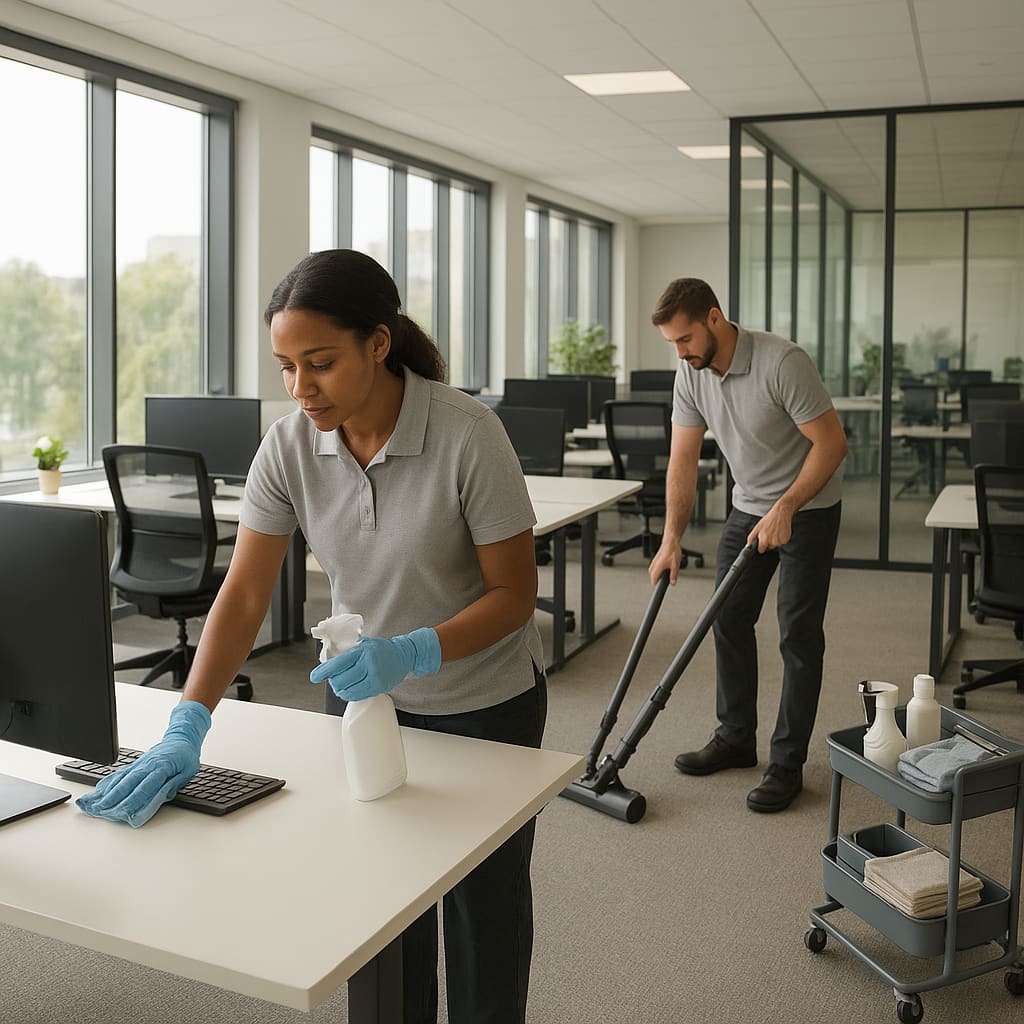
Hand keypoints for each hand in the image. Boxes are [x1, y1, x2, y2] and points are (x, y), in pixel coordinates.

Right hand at [76, 701, 210, 827]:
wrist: (182, 737)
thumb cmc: (186, 756)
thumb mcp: (187, 772)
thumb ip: (172, 785)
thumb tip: (160, 798)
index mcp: (162, 767)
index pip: (146, 787)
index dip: (134, 801)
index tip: (124, 813)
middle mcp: (147, 765)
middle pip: (128, 783)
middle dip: (113, 798)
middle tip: (101, 810)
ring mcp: (139, 764)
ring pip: (120, 778)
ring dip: (106, 791)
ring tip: (94, 803)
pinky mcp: (135, 763)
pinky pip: (119, 773)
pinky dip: (108, 782)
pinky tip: (98, 790)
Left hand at [309, 627, 441, 701]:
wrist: (404, 654)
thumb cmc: (380, 649)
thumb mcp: (363, 643)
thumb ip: (347, 650)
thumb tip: (327, 660)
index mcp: (361, 650)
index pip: (337, 663)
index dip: (323, 671)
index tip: (314, 677)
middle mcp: (367, 663)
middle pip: (340, 680)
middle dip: (334, 681)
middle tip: (336, 679)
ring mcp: (374, 676)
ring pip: (348, 690)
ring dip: (341, 690)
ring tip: (344, 685)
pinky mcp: (379, 687)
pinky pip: (357, 696)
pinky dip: (350, 694)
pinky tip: (352, 689)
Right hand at [649, 541, 681, 585]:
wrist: (671, 542)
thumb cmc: (672, 551)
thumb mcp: (675, 566)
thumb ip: (673, 575)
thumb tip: (673, 582)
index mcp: (658, 567)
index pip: (653, 579)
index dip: (656, 584)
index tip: (658, 587)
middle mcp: (654, 565)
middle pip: (651, 576)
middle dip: (656, 579)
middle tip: (662, 581)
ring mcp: (654, 561)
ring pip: (652, 571)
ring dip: (656, 574)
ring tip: (663, 575)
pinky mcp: (655, 558)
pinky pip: (653, 566)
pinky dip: (656, 569)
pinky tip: (662, 568)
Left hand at [747, 502, 793, 551]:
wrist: (781, 514)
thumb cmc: (769, 519)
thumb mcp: (757, 527)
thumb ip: (751, 538)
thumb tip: (748, 546)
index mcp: (764, 540)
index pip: (761, 550)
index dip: (761, 547)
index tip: (762, 543)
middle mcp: (773, 542)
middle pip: (769, 547)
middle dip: (768, 542)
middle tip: (769, 533)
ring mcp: (780, 542)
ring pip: (776, 545)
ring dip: (775, 540)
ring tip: (774, 531)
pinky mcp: (786, 540)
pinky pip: (782, 542)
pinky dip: (781, 538)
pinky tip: (779, 531)